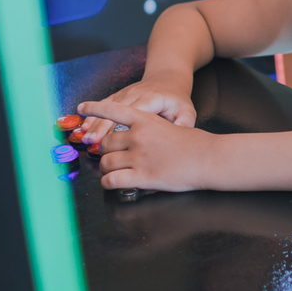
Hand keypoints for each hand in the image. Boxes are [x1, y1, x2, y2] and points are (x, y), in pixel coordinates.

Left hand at [77, 100, 216, 191]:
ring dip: (105, 168)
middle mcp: (139, 136)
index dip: (95, 108)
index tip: (82, 107)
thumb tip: (134, 136)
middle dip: (105, 150)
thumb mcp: (173, 123)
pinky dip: (107, 183)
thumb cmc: (195, 144)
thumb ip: (150, 128)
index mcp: (146, 120)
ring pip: (105, 162)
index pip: (114, 110)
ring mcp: (139, 157)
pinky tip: (112, 183)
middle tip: (111, 155)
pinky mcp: (142, 177)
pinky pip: (111, 180)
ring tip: (112, 171)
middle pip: (106, 142)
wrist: (209, 158)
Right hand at [79, 72, 195, 143]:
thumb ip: (184, 123)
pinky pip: (105, 104)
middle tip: (90, 140)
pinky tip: (83, 124)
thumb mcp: (186, 110)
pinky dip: (93, 114)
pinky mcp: (119, 95)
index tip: (107, 138)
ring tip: (82, 135)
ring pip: (106, 108)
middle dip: (101, 126)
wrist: (168, 77)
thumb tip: (179, 135)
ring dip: (94, 121)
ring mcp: (125, 94)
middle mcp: (135, 95)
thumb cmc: (177, 98)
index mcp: (151, 100)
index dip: (118, 125)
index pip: (132, 113)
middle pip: (115, 111)